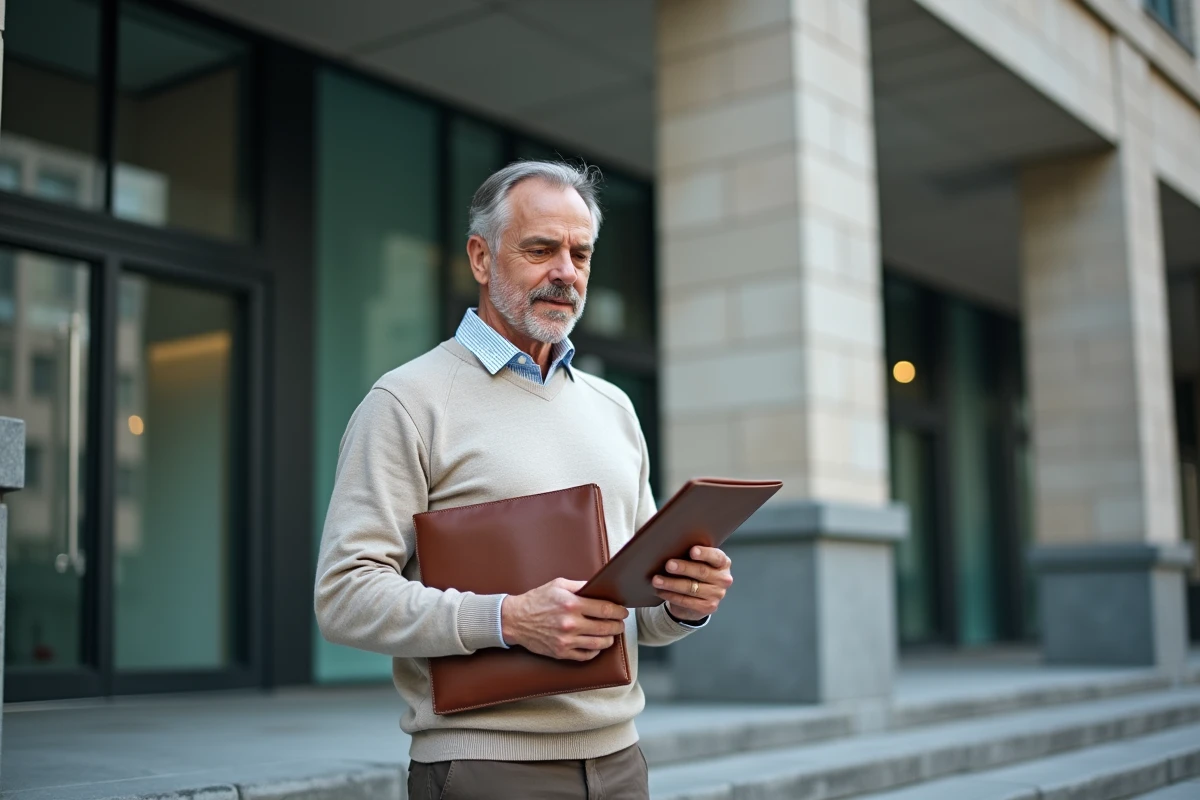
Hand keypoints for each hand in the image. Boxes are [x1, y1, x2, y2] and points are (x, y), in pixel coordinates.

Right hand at [501, 578, 628, 660]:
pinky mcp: (561, 652)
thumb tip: (600, 587)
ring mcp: (566, 640)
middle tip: (620, 624)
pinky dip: (595, 651)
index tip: (623, 612)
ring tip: (611, 635)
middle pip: (606, 628)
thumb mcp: (558, 585)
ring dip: (609, 639)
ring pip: (599, 644)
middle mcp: (571, 624)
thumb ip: (580, 585)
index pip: (605, 609)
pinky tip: (596, 645)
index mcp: (571, 604)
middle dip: (617, 626)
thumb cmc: (536, 600)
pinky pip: (586, 655)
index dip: (618, 611)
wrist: (514, 620)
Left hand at [653, 546, 732, 621]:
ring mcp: (717, 594)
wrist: (698, 598)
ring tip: (657, 580)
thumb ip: (693, 555)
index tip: (692, 551)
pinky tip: (661, 591)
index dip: (704, 553)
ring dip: (672, 584)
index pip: (716, 557)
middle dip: (683, 568)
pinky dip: (671, 596)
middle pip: (702, 572)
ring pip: (691, 588)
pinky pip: (686, 601)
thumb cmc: (695, 573)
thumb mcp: (698, 562)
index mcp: (723, 563)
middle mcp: (723, 579)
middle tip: (668, 565)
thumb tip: (672, 548)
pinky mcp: (707, 607)